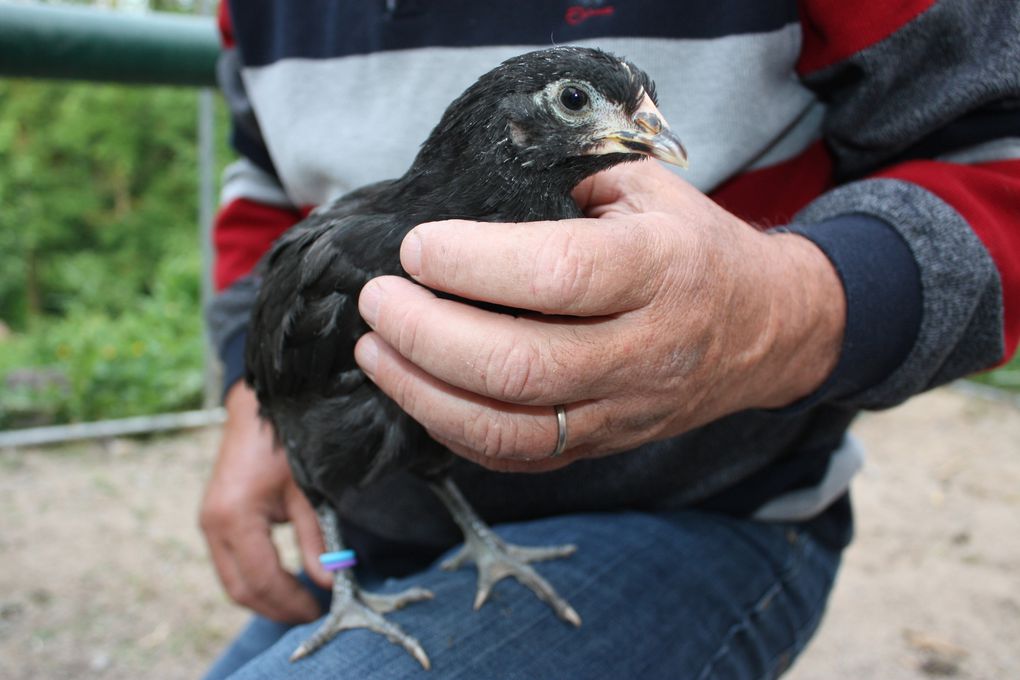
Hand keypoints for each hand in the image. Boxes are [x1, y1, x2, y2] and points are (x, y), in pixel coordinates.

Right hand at [199, 382, 331, 621]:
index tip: (320, 612)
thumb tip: (331, 581)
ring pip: (232, 581)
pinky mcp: (212, 520)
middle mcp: (213, 526)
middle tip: (311, 614)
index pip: (263, 579)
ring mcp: (208, 524)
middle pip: (241, 590)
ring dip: (264, 598)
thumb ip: (315, 539)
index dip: (292, 601)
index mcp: (235, 519)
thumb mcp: (306, 492)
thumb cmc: (286, 443)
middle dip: (276, 608)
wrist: (257, 409)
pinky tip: (283, 582)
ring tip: (300, 602)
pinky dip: (254, 579)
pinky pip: (230, 564)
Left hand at [353, 162, 844, 471]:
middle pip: (519, 364)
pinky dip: (453, 428)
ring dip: (423, 392)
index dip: (473, 263)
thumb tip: (469, 194)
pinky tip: (417, 389)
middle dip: (426, 333)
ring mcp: (622, 408)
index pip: (557, 274)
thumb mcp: (647, 188)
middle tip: (379, 299)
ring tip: (376, 351)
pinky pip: (516, 457)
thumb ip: (568, 181)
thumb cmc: (692, 246)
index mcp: (660, 267)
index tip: (416, 247)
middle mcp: (644, 348)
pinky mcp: (601, 443)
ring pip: (508, 427)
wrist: (762, 329)